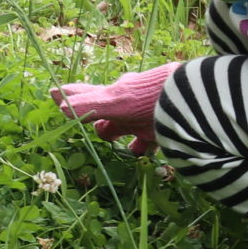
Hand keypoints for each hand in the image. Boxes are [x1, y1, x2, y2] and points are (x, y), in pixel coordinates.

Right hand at [50, 60, 179, 155]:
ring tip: (130, 149)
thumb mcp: (116, 103)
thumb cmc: (149, 97)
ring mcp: (145, 116)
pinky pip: (153, 139)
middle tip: (98, 130)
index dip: (72, 98)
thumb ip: (89, 105)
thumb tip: (60, 103)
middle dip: (102, 124)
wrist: (191, 97)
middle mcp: (127, 105)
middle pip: (109, 116)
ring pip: (132, 128)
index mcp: (112, 96)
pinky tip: (151, 153)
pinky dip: (149, 146)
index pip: (86, 96)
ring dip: (129, 138)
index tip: (57, 95)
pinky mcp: (164, 128)